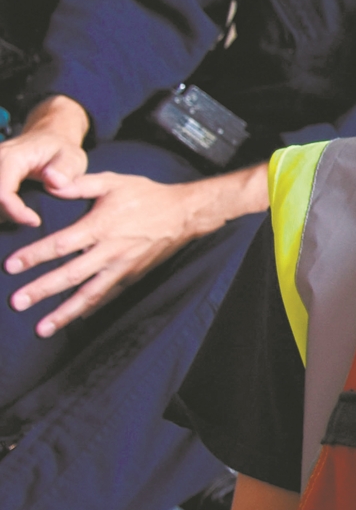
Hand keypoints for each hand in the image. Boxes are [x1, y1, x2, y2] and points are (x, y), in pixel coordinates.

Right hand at [0, 95, 91, 226]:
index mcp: (13, 157)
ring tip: (22, 214)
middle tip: (28, 219)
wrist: (50, 138)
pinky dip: (0, 207)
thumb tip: (53, 183)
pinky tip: (13, 210)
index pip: (2, 192)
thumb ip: (66, 170)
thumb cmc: (62, 150)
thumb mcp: (73, 158)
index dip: (15, 212)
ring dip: (1, 211)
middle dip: (6, 214)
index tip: (35, 221)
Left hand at [8, 171, 219, 335]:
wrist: (185, 214)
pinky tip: (74, 321)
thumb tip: (51, 184)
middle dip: (42, 290)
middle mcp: (111, 251)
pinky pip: (108, 296)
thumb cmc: (146, 195)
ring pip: (90, 294)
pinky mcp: (132, 276)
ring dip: (64, 312)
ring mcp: (122, 268)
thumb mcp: (114, 182)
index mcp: (102, 226)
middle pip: (71, 275)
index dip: (35, 255)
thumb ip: (80, 184)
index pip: (62, 244)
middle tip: (17, 303)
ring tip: (42, 328)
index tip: (11, 266)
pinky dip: (90, 310)